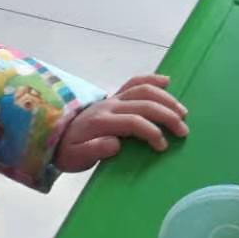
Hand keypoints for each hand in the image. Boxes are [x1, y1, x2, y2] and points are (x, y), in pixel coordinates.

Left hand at [53, 74, 188, 171]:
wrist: (56, 136)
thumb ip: (94, 150)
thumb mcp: (76, 158)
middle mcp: (109, 105)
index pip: (133, 121)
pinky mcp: (115, 96)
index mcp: (101, 122)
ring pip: (143, 90)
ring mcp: (112, 98)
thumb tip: (115, 144)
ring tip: (182, 112)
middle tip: (183, 130)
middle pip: (144, 103)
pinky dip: (151, 79)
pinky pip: (134, 82)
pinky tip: (167, 81)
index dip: (151, 132)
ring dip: (166, 99)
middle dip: (167, 115)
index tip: (162, 147)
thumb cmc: (69, 150)